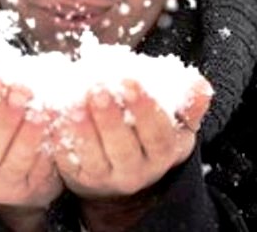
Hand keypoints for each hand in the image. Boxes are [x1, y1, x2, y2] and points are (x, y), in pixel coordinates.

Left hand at [52, 78, 211, 199]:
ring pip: (93, 157)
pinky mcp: (78, 177)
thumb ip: (188, 103)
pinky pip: (67, 161)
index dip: (145, 109)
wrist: (122, 165)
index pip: (158, 134)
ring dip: (83, 129)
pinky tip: (56, 115)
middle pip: (123, 148)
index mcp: (163, 152)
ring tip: (75, 102)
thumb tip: (201, 88)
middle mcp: (136, 170)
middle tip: (98, 87)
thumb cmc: (149, 130)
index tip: (130, 81)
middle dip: (111, 118)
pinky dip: (61, 138)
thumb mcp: (175, 120)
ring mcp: (105, 176)